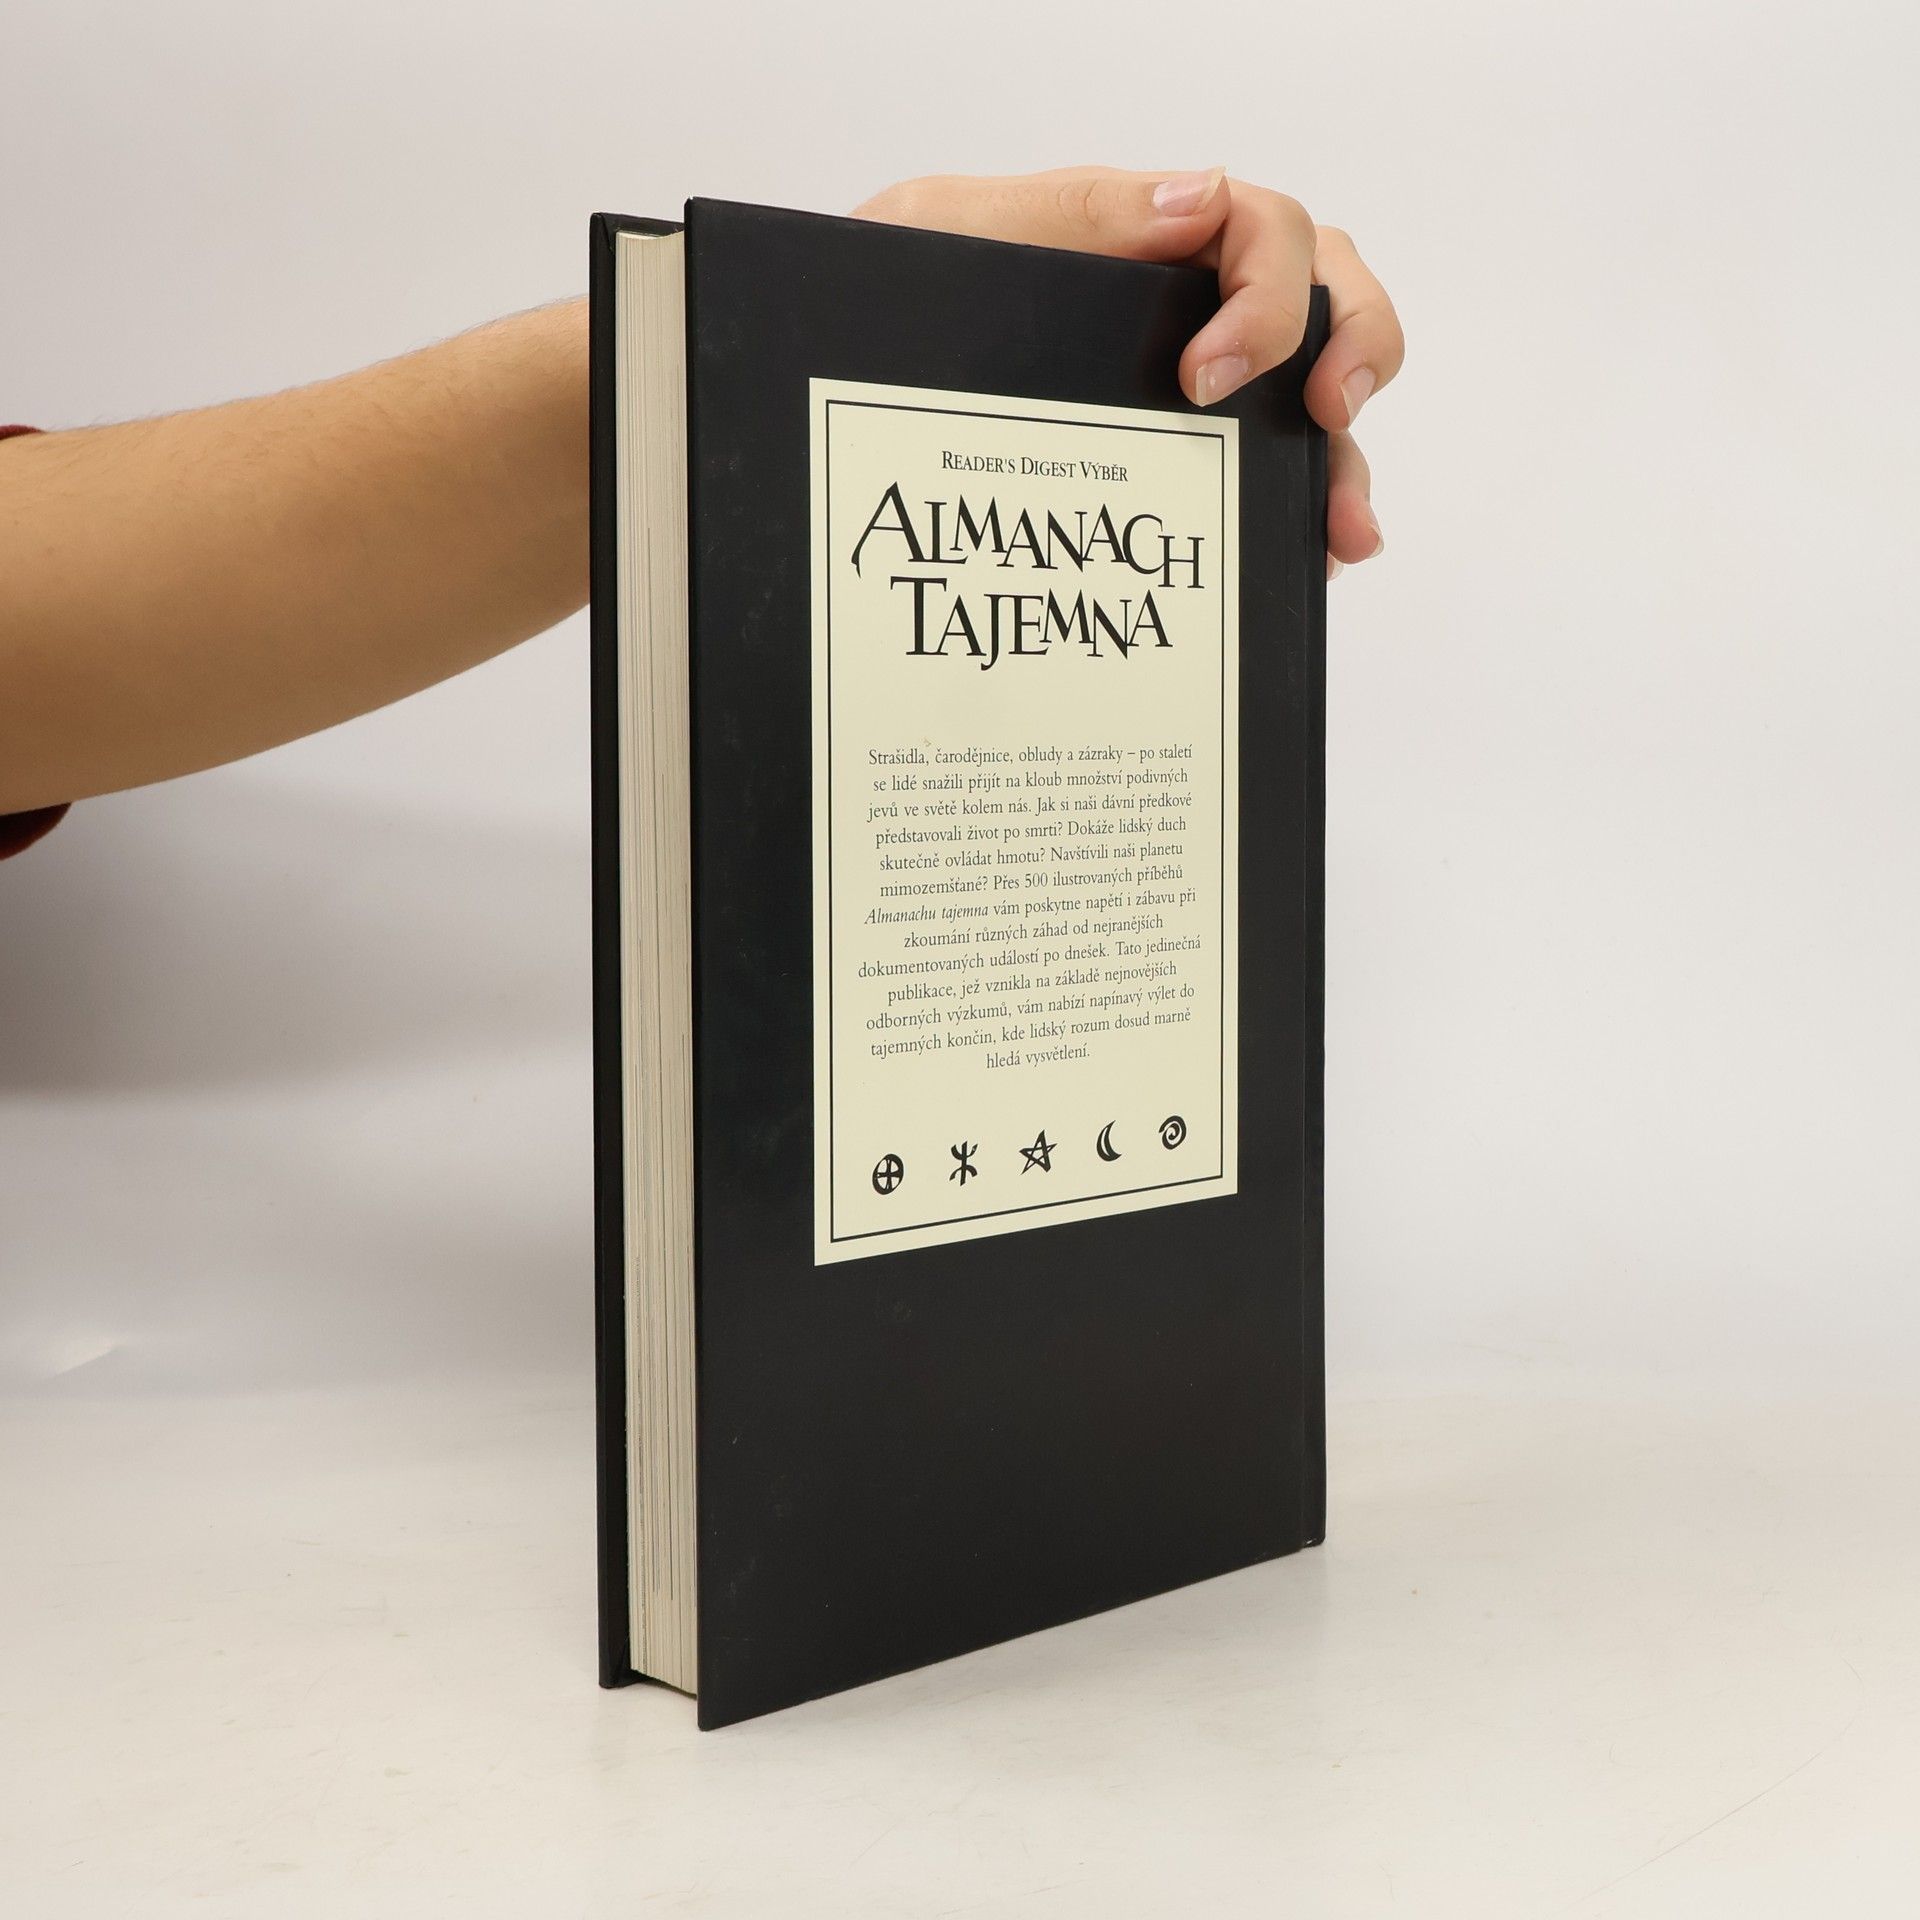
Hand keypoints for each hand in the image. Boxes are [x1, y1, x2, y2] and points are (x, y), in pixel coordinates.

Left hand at [855, 167, 1401, 580]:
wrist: (830, 372)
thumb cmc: (884, 288)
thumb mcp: (950, 229)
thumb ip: (1072, 210)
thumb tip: (1199, 199)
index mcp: (1138, 237)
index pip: (1263, 226)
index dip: (1270, 293)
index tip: (1209, 376)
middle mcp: (1179, 302)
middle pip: (1321, 292)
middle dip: (1355, 344)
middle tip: (1327, 416)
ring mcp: (1182, 381)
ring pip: (1307, 389)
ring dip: (1341, 456)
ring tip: (1343, 533)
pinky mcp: (1169, 450)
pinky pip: (1260, 465)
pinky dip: (1297, 503)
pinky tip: (1304, 553)